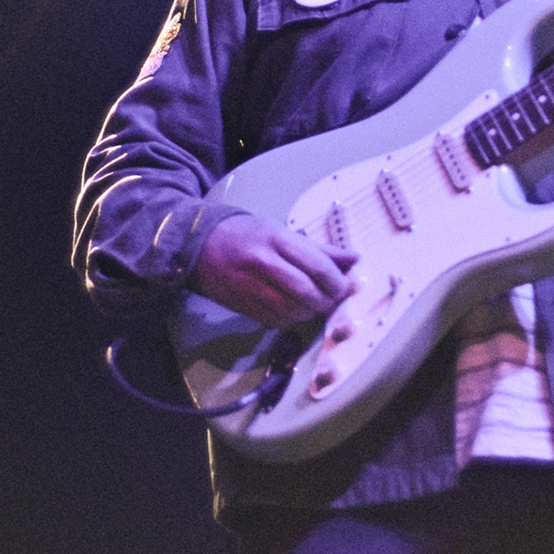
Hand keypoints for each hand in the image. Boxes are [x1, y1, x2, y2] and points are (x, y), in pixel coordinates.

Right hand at [190, 212, 357, 328]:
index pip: (318, 266)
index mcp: (277, 239)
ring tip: (315, 305)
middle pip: (307, 292)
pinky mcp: (242, 306)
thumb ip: (320, 249)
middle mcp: (263, 262)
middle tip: (333, 299)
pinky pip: (276, 321)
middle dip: (327, 301)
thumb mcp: (282, 232)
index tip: (344, 287)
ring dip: (311, 313)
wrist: (199, 245)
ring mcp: (250, 287)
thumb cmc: (247, 235)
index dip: (337, 282)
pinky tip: (295, 310)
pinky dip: (292, 320)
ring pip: (292, 311)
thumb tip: (354, 259)